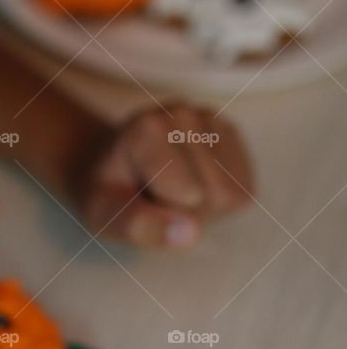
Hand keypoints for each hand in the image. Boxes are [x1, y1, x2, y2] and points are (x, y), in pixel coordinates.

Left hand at [72, 103, 253, 246]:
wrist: (112, 162)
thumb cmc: (107, 192)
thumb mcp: (105, 216)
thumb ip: (138, 225)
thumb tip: (190, 234)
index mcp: (148, 128)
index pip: (191, 198)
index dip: (168, 214)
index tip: (138, 199)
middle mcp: (184, 114)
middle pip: (217, 195)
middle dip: (190, 211)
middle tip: (156, 198)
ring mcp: (211, 118)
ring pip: (235, 194)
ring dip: (207, 207)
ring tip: (171, 190)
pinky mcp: (229, 132)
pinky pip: (245, 188)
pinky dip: (222, 198)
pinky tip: (193, 183)